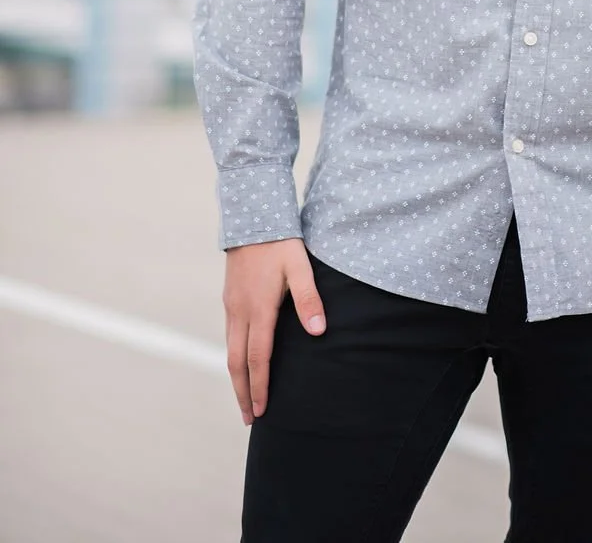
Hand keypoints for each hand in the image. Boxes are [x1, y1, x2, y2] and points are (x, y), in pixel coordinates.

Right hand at [223, 237, 325, 424]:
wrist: (251, 216)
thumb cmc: (280, 243)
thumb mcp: (300, 268)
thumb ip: (309, 300)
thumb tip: (319, 332)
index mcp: (258, 310)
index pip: (257, 358)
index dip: (260, 386)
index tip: (262, 411)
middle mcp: (240, 312)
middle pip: (236, 363)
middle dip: (243, 392)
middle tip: (250, 419)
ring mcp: (231, 306)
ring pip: (230, 350)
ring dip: (237, 377)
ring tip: (246, 398)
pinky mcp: (230, 298)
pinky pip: (229, 335)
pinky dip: (235, 357)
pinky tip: (242, 362)